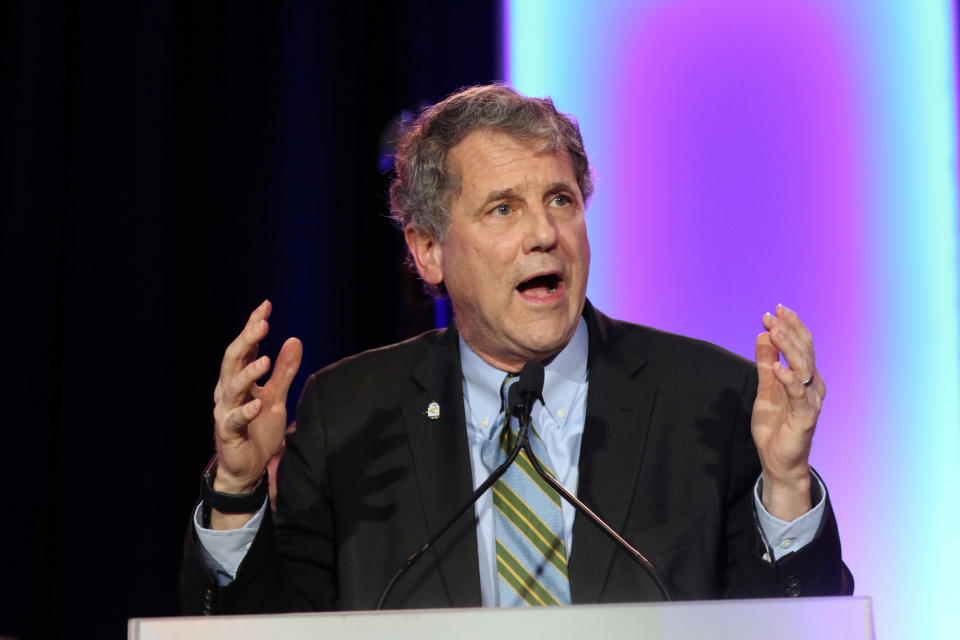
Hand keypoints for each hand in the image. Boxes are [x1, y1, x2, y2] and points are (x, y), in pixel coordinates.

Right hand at [212, 300, 301, 496]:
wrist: (247, 469)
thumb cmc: (258, 431)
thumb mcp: (276, 396)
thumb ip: (284, 371)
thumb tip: (294, 339)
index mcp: (238, 380)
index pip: (243, 348)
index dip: (252, 327)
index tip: (265, 306)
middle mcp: (227, 392)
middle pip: (232, 361)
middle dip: (246, 341)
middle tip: (262, 324)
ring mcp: (225, 412)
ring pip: (231, 387)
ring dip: (247, 372)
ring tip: (265, 360)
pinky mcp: (228, 434)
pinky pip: (235, 420)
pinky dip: (246, 411)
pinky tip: (258, 403)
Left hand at [752, 304, 824, 520]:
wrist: (779, 460)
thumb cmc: (775, 425)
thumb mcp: (765, 388)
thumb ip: (766, 362)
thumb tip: (763, 335)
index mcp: (805, 377)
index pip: (800, 346)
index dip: (790, 327)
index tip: (775, 310)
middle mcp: (813, 385)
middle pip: (805, 351)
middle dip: (789, 330)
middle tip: (772, 315)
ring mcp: (811, 400)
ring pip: (804, 367)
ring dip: (788, 348)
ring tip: (774, 331)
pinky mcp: (806, 416)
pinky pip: (798, 394)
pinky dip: (788, 378)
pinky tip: (776, 367)